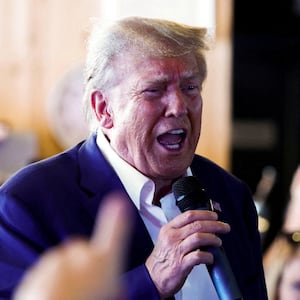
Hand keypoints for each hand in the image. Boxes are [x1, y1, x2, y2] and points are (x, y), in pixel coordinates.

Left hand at [13, 192, 130, 299]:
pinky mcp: (39, 268)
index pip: (115, 232)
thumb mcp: (108, 292)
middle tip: (86, 287)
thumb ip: (112, 283)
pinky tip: (56, 296)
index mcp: (103, 259)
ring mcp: (59, 259)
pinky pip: (48, 272)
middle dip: (84, 266)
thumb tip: (118, 287)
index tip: (119, 200)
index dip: (117, 217)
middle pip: (84, 253)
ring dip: (67, 276)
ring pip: (65, 264)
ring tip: (69, 296)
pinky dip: (52, 281)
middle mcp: (81, 253)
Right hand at [145, 210, 229, 298]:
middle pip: (197, 225)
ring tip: (218, 242)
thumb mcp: (166, 238)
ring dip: (213, 239)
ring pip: (199, 238)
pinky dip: (208, 256)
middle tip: (224, 227)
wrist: (153, 277)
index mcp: (169, 229)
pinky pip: (198, 256)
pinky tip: (211, 258)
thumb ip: (181, 231)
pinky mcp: (181, 264)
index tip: (214, 216)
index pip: (189, 215)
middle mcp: (172, 237)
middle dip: (214, 225)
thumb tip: (201, 226)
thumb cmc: (162, 258)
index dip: (204, 214)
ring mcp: (176, 250)